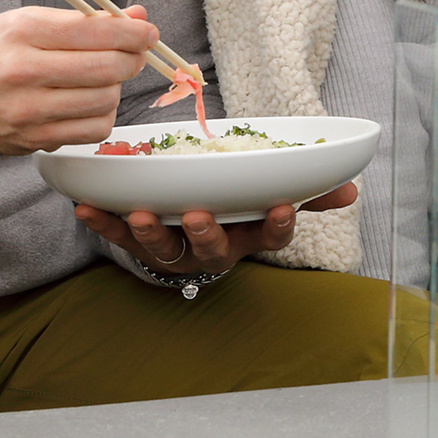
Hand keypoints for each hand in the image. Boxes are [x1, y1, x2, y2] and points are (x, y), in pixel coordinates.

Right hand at [0, 5, 159, 156]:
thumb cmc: (0, 52)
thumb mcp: (33, 21)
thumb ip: (87, 19)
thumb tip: (138, 16)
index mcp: (24, 31)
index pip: (94, 30)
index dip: (132, 32)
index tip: (147, 32)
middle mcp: (23, 70)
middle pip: (104, 67)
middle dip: (131, 59)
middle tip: (134, 55)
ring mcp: (28, 109)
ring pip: (104, 99)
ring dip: (116, 88)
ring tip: (103, 79)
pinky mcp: (35, 139)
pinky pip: (94, 129)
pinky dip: (104, 115)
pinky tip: (92, 103)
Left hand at [75, 183, 360, 276]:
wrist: (188, 234)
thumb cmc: (235, 209)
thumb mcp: (269, 201)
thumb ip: (308, 194)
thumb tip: (352, 188)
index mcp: (247, 234)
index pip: (270, 234)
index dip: (277, 225)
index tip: (283, 206)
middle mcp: (212, 248)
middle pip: (213, 248)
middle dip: (205, 232)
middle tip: (198, 214)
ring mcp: (174, 248)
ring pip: (163, 246)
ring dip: (150, 231)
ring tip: (138, 213)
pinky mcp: (137, 242)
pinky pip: (117, 236)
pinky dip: (101, 224)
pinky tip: (85, 207)